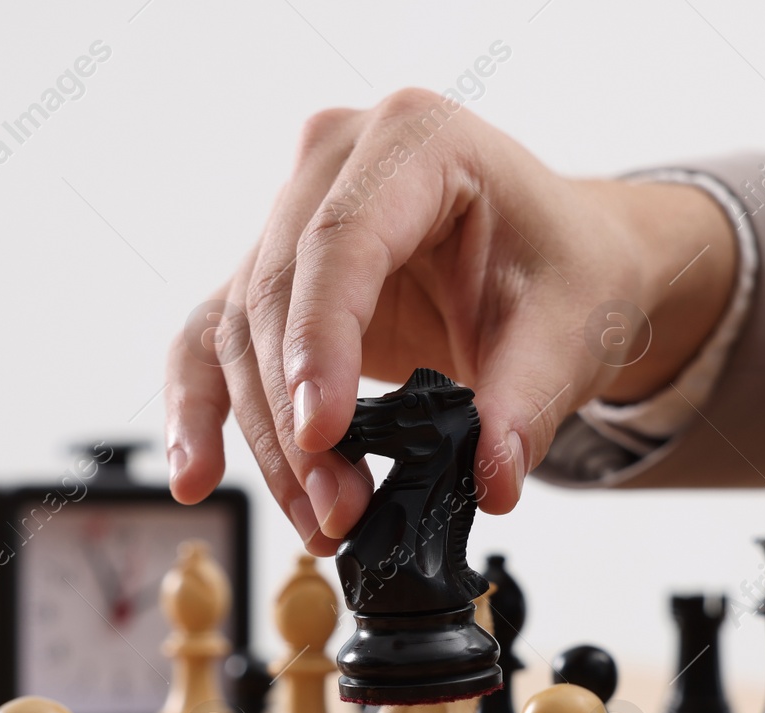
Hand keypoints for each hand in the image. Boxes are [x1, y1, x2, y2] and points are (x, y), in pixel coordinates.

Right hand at [164, 88, 736, 554]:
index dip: (321, 344)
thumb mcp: (570, 331)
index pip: (340, 243)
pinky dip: (201, 410)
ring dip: (266, 438)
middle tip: (336, 509)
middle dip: (295, 418)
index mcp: (415, 138)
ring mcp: (293, 214)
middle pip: (276, 295)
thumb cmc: (566, 271)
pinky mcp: (275, 275)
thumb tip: (491, 482)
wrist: (562, 263)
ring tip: (319, 521)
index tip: (321, 435)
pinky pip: (214, 340)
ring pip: (238, 331)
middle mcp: (334, 162)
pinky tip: (194, 477)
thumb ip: (525, 404)